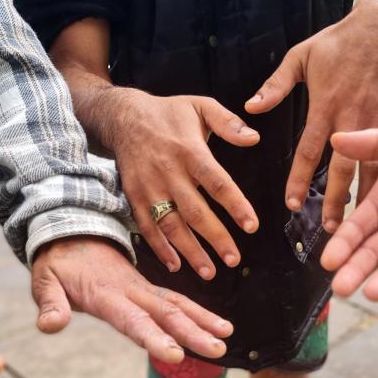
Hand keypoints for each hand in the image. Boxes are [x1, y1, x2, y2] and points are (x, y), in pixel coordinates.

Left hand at [31, 236, 232, 362]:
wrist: (69, 230)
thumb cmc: (56, 262)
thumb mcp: (44, 281)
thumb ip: (50, 305)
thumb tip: (49, 326)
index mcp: (106, 294)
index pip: (132, 320)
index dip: (153, 337)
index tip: (175, 354)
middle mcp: (130, 291)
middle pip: (165, 313)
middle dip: (192, 332)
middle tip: (217, 350)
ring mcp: (141, 289)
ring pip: (177, 305)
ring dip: (202, 320)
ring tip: (226, 337)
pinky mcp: (146, 289)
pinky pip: (175, 301)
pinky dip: (198, 313)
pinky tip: (217, 327)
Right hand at [110, 90, 259, 278]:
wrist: (123, 116)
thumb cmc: (169, 113)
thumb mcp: (200, 105)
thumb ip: (228, 122)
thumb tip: (254, 138)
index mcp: (189, 150)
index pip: (216, 181)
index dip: (234, 204)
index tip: (251, 226)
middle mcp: (168, 172)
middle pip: (194, 211)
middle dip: (215, 238)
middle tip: (234, 260)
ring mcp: (149, 187)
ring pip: (171, 225)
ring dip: (190, 250)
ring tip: (209, 271)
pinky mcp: (134, 197)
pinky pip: (147, 227)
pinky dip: (160, 248)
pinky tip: (176, 265)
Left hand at [245, 4, 377, 229]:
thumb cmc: (340, 40)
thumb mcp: (301, 56)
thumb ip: (275, 85)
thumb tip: (250, 109)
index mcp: (326, 104)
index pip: (309, 150)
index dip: (299, 178)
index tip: (291, 204)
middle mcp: (353, 116)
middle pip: (343, 167)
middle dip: (336, 200)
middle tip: (330, 228)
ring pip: (372, 166)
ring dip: (365, 196)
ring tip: (360, 223)